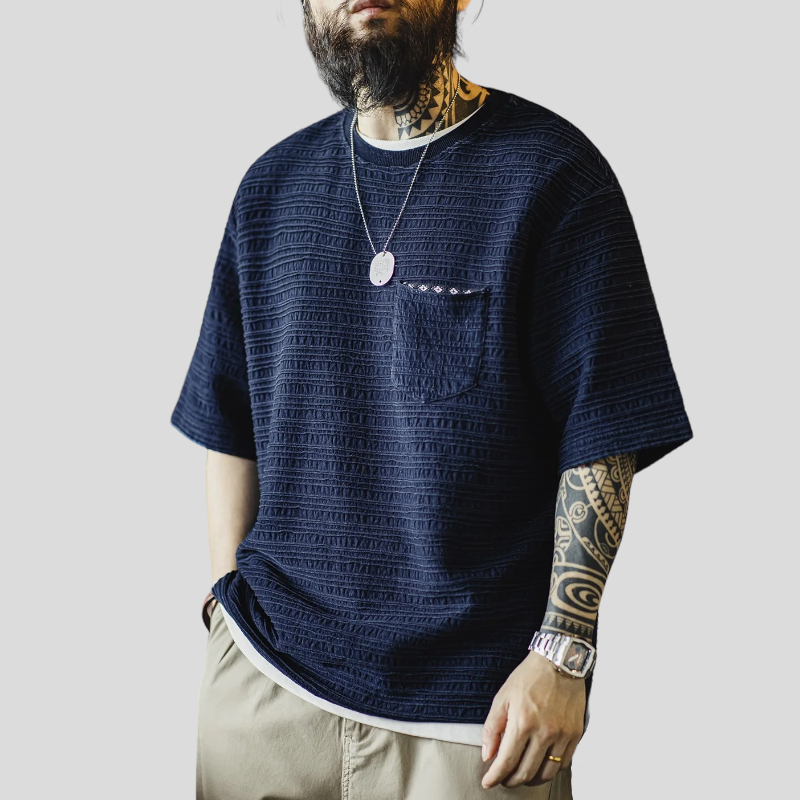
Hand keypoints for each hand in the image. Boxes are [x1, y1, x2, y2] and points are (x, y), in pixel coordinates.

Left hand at [481, 651, 585, 788]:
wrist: (558, 661)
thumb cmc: (529, 676)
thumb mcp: (502, 697)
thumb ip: (492, 728)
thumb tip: (488, 755)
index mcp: (522, 721)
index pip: (507, 761)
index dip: (495, 776)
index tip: (488, 782)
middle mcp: (544, 732)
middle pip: (526, 772)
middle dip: (510, 781)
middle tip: (503, 779)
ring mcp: (562, 734)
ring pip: (546, 773)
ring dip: (531, 779)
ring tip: (521, 775)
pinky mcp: (575, 734)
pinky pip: (563, 763)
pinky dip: (550, 769)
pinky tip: (540, 764)